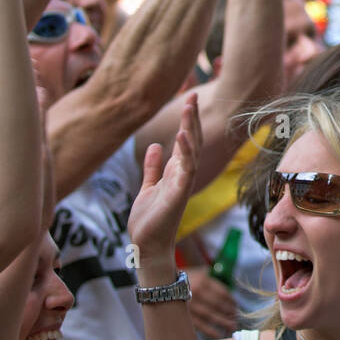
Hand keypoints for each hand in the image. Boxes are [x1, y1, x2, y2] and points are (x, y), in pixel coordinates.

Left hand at [128, 93, 201, 261]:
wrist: (147, 245)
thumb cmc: (149, 220)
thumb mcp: (148, 187)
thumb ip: (153, 167)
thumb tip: (155, 146)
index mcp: (176, 171)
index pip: (185, 140)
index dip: (187, 119)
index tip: (187, 98)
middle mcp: (183, 174)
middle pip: (191, 140)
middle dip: (191, 118)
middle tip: (191, 94)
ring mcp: (183, 183)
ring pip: (191, 150)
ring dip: (190, 128)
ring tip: (188, 107)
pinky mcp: (179, 193)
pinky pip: (185, 169)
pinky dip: (185, 151)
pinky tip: (182, 135)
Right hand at [185, 269, 238, 338]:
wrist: (161, 283)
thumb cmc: (184, 277)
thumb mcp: (199, 272)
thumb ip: (212, 279)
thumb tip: (228, 290)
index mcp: (203, 280)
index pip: (222, 292)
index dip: (231, 301)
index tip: (236, 306)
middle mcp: (197, 292)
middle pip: (218, 304)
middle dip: (229, 312)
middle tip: (237, 318)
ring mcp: (190, 304)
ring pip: (210, 315)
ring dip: (222, 322)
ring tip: (232, 327)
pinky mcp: (183, 314)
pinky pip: (199, 324)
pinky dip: (210, 330)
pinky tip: (218, 334)